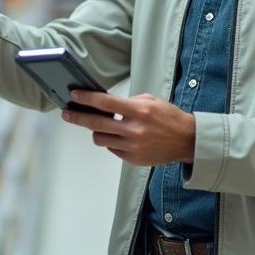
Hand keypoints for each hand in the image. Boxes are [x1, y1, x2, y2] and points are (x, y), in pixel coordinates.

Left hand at [63, 91, 196, 166]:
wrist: (186, 140)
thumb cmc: (170, 118)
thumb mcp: (151, 101)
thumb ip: (128, 102)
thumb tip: (106, 104)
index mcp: (139, 110)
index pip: (106, 103)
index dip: (87, 99)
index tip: (75, 96)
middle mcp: (134, 129)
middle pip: (96, 123)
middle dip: (78, 117)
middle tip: (67, 114)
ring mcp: (133, 146)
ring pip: (100, 139)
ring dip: (97, 131)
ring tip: (103, 126)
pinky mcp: (133, 159)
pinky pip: (112, 149)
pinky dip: (112, 142)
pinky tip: (121, 137)